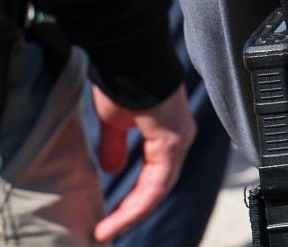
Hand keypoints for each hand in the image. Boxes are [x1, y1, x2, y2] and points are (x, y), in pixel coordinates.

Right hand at [91, 85, 194, 242]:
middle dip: (132, 211)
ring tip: (107, 230)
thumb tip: (113, 170)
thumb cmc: (123, 83)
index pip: (154, 177)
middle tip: (107, 230)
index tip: (108, 220)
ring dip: (132, 212)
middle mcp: (179, 139)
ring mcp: (179, 140)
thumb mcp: (116, 122)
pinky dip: (137, 203)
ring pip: (158, 190)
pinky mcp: (171, 140)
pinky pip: (156, 183)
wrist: (130, 58)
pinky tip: (117, 217)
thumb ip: (116, 147)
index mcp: (168, 134)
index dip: (132, 201)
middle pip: (158, 187)